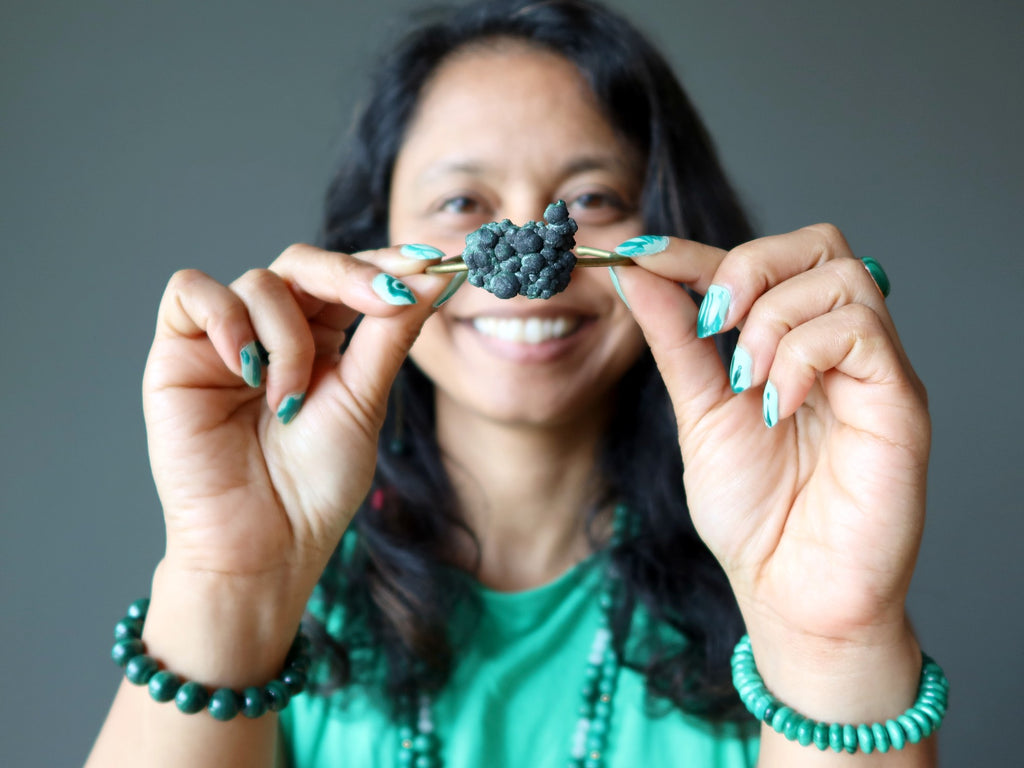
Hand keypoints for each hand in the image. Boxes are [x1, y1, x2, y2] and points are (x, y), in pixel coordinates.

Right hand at [143, 243, 454, 593]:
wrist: (263, 547)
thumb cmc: (315, 487)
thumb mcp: (364, 399)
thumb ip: (391, 333)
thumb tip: (436, 274)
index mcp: (322, 341)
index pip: (349, 278)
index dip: (386, 263)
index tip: (433, 260)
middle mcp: (272, 333)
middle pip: (304, 263)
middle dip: (350, 274)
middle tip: (386, 298)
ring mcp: (225, 341)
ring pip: (259, 282)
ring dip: (287, 339)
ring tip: (287, 401)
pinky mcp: (177, 354)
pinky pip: (191, 293)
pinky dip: (226, 320)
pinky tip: (244, 369)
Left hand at [612, 226, 929, 650]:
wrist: (790, 593)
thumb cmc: (754, 514)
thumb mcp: (699, 412)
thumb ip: (675, 340)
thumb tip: (634, 273)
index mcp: (790, 343)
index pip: (757, 262)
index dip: (695, 251)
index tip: (637, 253)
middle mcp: (837, 345)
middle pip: (818, 243)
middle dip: (749, 267)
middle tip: (712, 323)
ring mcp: (873, 369)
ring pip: (841, 276)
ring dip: (772, 319)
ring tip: (746, 382)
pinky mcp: (900, 400)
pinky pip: (860, 330)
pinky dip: (802, 354)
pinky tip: (778, 406)